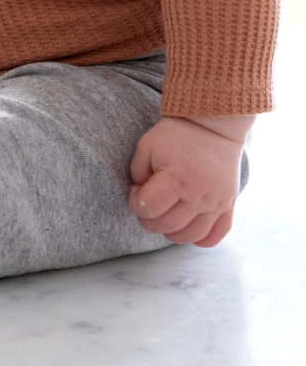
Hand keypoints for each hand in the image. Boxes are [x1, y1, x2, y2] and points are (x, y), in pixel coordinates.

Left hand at [128, 114, 252, 246]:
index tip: (137, 190)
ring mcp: (217, 203)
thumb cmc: (175, 135)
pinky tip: (189, 232)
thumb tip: (141, 198)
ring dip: (171, 233)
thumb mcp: (146, 147)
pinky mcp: (229, 205)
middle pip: (167, 226)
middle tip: (147, 205)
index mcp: (176, 180)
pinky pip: (218, 234)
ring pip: (191, 235)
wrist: (213, 126)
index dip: (135, 203)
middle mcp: (199, 196)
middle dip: (149, 220)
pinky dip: (203, 240)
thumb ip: (138, 174)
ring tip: (164, 217)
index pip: (148, 209)